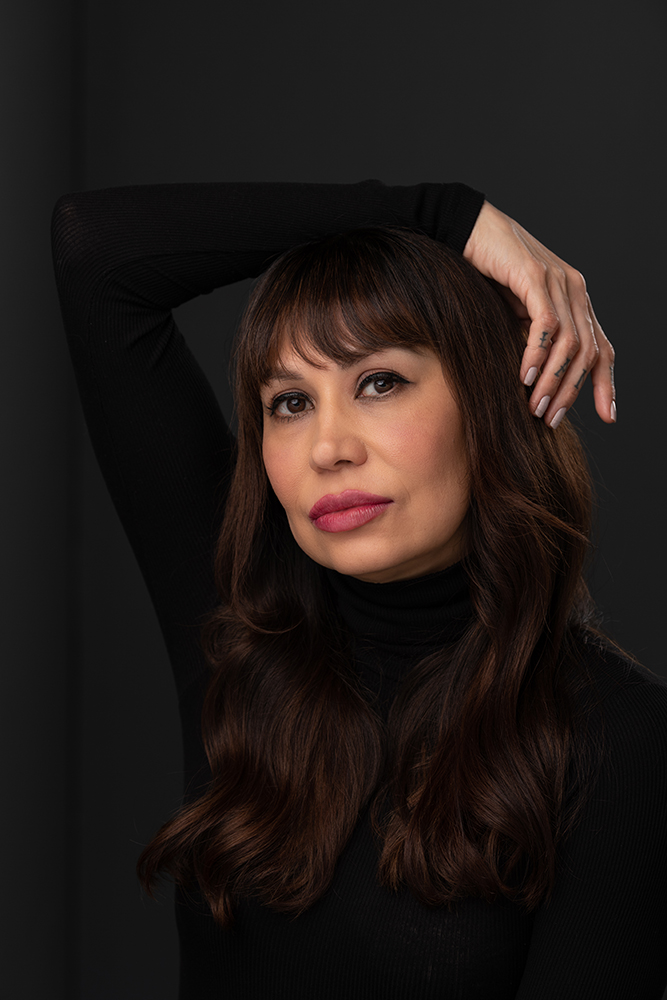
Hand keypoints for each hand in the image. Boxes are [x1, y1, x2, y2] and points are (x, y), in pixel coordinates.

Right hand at [463, 201, 615, 427]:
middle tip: (550, 419)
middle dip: (571, 392)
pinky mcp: (534, 276)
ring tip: (536, 407)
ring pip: (570, 343)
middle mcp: (575, 290)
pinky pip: (546, 323)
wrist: (467, 230)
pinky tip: (525, 376)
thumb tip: (538, 383)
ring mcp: (558, 281)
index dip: (607, 384)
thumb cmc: (487, 274)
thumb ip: (535, 340)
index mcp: (576, 300)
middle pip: (588, 352)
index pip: (602, 349)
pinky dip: (537, 353)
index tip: (607, 416)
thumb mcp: (517, 314)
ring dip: (553, 381)